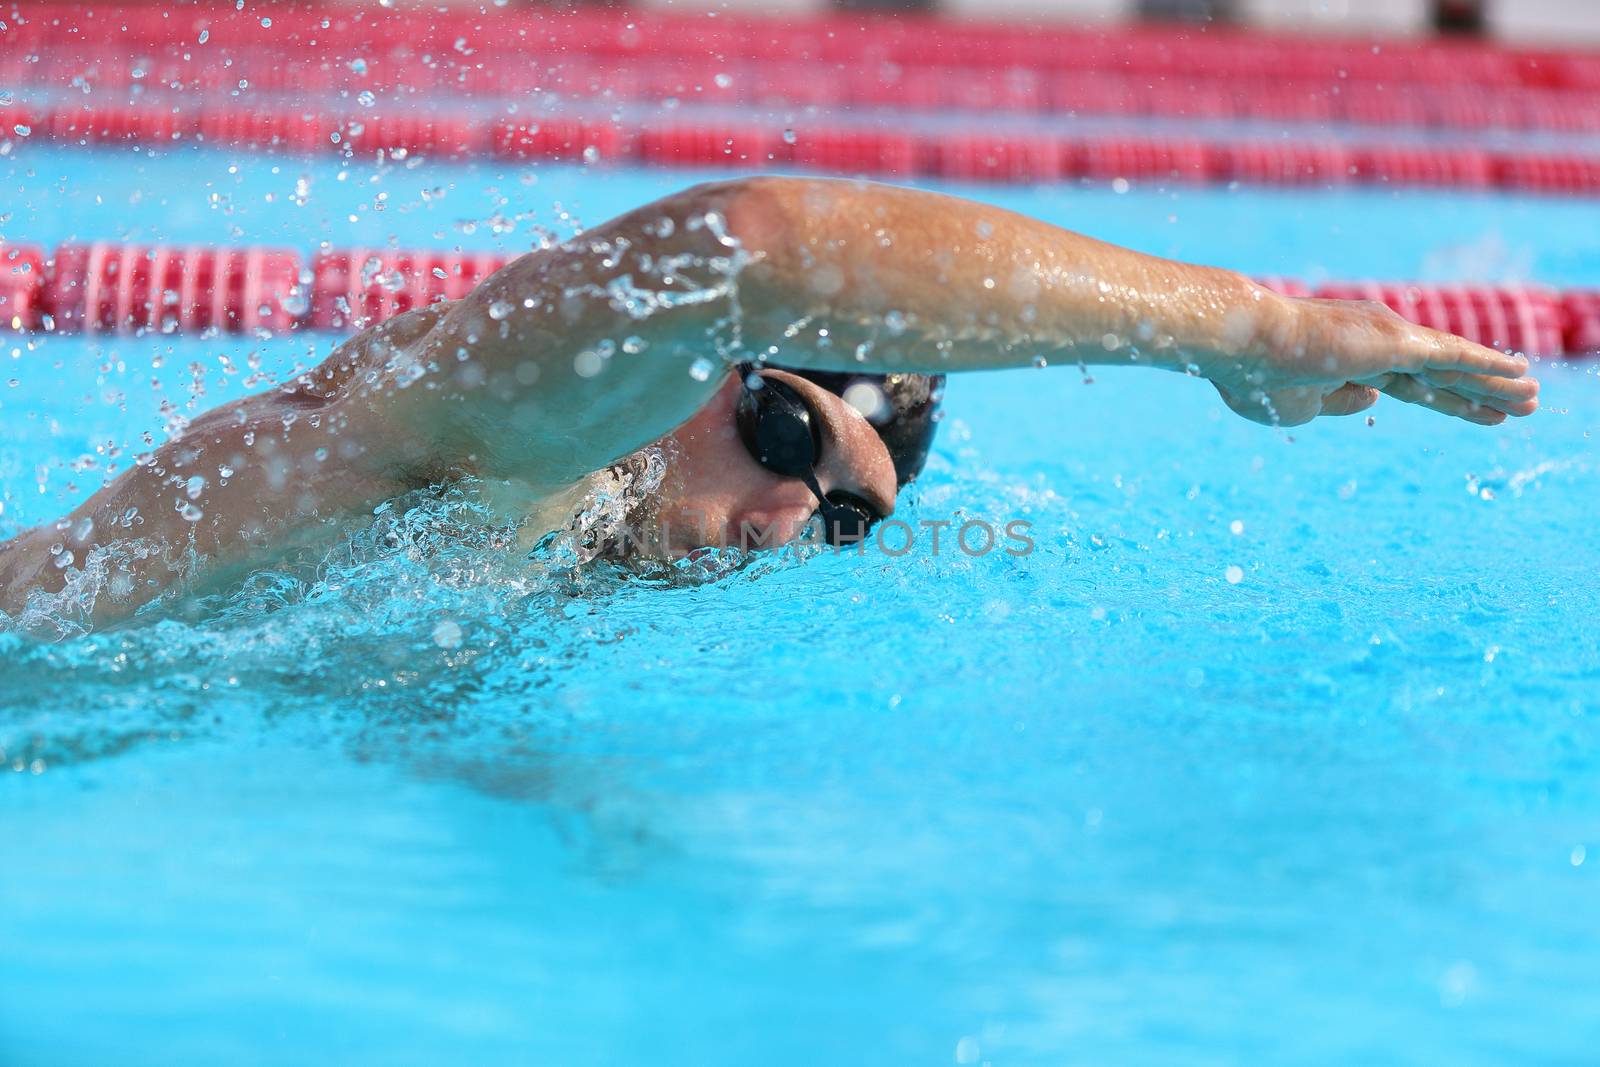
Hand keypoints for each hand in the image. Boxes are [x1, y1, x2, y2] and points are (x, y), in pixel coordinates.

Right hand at [1207, 296, 1539, 427]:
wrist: (1243, 344)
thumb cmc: (1255, 376)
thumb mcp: (1298, 406)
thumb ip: (1338, 403)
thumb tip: (1374, 400)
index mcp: (1353, 363)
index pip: (1410, 385)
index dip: (1445, 400)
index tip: (1473, 411)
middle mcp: (1378, 345)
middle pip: (1442, 376)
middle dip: (1480, 393)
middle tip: (1521, 405)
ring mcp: (1390, 340)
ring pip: (1456, 367)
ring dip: (1497, 385)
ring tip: (1534, 399)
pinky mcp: (1397, 342)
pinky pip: (1455, 358)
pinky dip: (1489, 367)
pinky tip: (1521, 376)